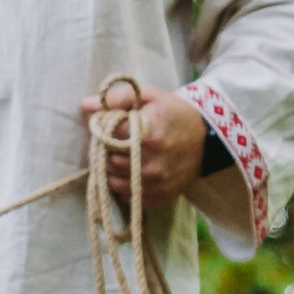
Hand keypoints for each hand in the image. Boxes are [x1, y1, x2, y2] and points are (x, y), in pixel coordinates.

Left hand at [80, 85, 207, 208]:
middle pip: (108, 160)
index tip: (107, 126)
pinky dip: (123, 184)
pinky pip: (127, 196)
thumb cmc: (175, 113)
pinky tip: (131, 171)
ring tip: (121, 156)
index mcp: (148, 134)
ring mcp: (156, 183)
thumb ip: (118, 98)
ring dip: (111, 169)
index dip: (102, 130)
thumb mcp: (151, 96)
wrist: (208, 139)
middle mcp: (151, 163)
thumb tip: (85, 105)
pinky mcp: (159, 197)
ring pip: (113, 180)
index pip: (106, 137)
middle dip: (105, 151)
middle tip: (113, 142)